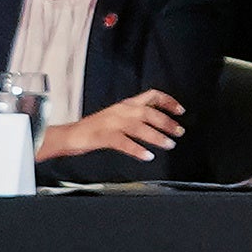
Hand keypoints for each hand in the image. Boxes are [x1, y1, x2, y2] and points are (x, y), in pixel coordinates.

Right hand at [41, 89, 184, 164]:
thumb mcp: (117, 118)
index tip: (180, 111)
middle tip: (179, 132)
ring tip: (169, 144)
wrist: (71, 136)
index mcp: (124, 105)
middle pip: (148, 112)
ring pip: (139, 127)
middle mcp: (120, 111)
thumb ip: (134, 117)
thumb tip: (156, 122)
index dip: (168, 102)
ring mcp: (111, 123)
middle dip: (166, 121)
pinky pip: (124, 143)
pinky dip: (137, 149)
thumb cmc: (94, 130)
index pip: (151, 95)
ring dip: (157, 136)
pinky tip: (147, 156)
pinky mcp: (104, 136)